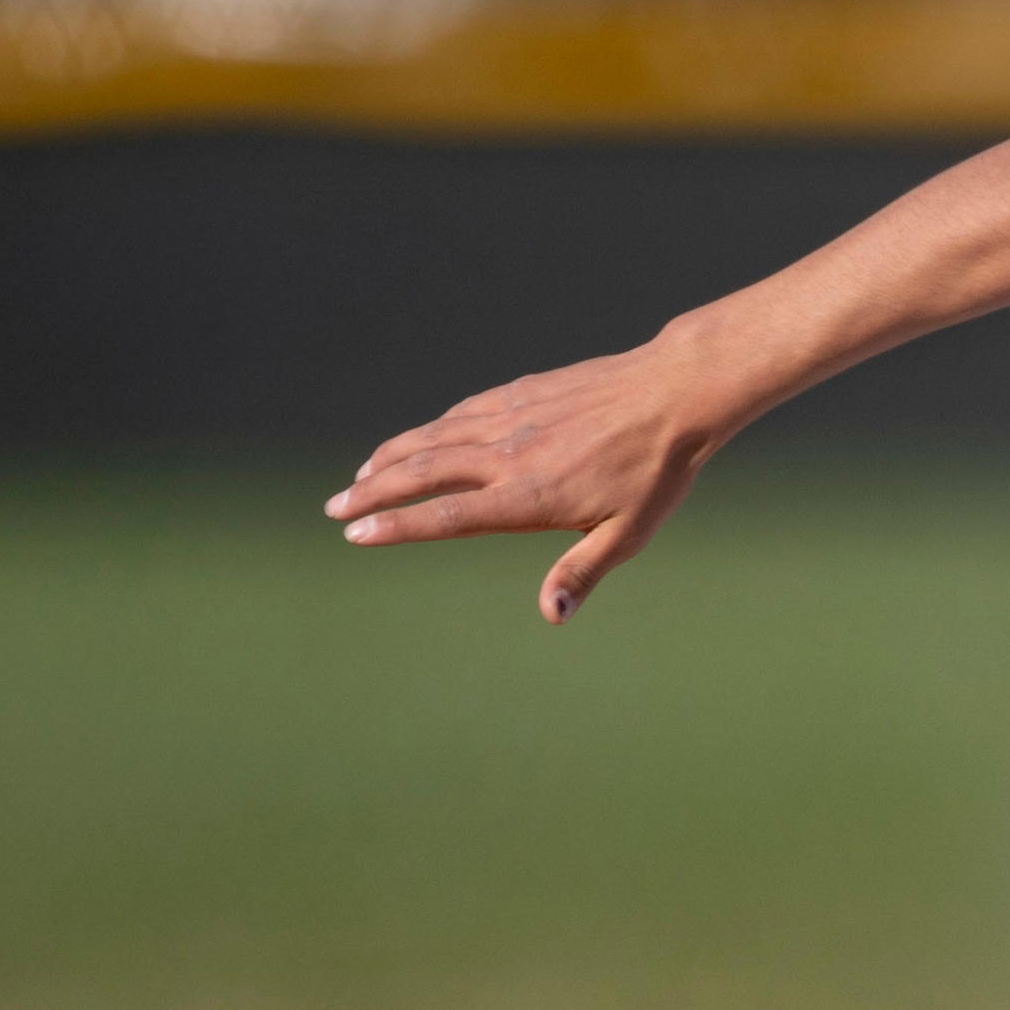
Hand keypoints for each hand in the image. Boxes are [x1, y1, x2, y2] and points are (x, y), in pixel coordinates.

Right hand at [326, 326, 748, 621]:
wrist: (674, 393)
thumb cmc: (657, 472)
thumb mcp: (629, 534)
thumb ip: (582, 571)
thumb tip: (551, 616)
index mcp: (529, 496)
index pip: (447, 516)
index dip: (397, 526)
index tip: (357, 534)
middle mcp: (508, 455)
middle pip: (423, 473)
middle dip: (373, 492)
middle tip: (335, 509)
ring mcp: (512, 419)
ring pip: (434, 437)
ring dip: (391, 457)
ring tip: (359, 477)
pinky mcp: (521, 393)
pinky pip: (462, 413)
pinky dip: (429, 428)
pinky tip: (415, 439)